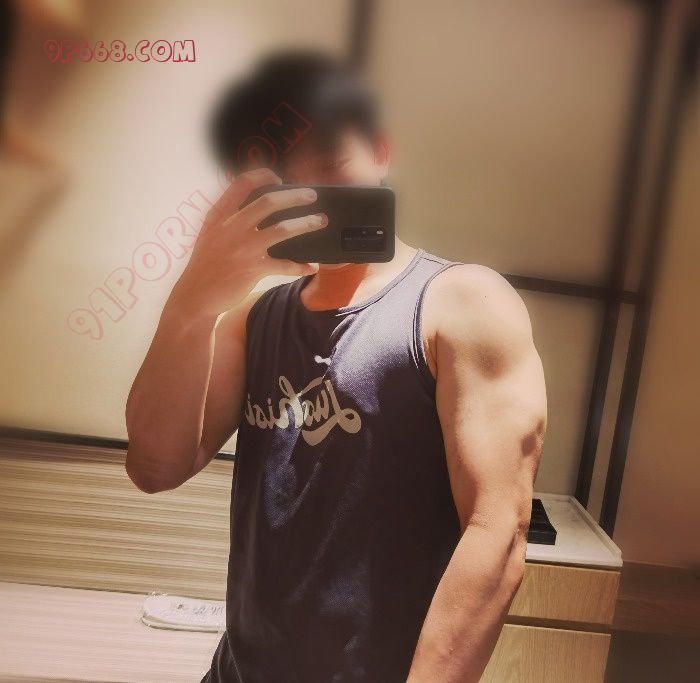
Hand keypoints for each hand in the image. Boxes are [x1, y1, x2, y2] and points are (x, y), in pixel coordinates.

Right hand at [171, 167, 325, 317]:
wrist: (195, 295)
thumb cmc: (206, 263)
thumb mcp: (209, 232)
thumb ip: (228, 216)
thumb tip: (255, 204)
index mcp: (220, 215)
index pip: (241, 183)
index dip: (263, 176)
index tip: (278, 178)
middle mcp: (232, 228)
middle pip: (269, 202)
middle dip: (295, 196)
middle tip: (312, 195)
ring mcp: (244, 248)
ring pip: (283, 229)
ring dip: (306, 223)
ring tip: (320, 220)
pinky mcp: (253, 269)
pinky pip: (285, 265)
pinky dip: (301, 266)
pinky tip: (312, 266)